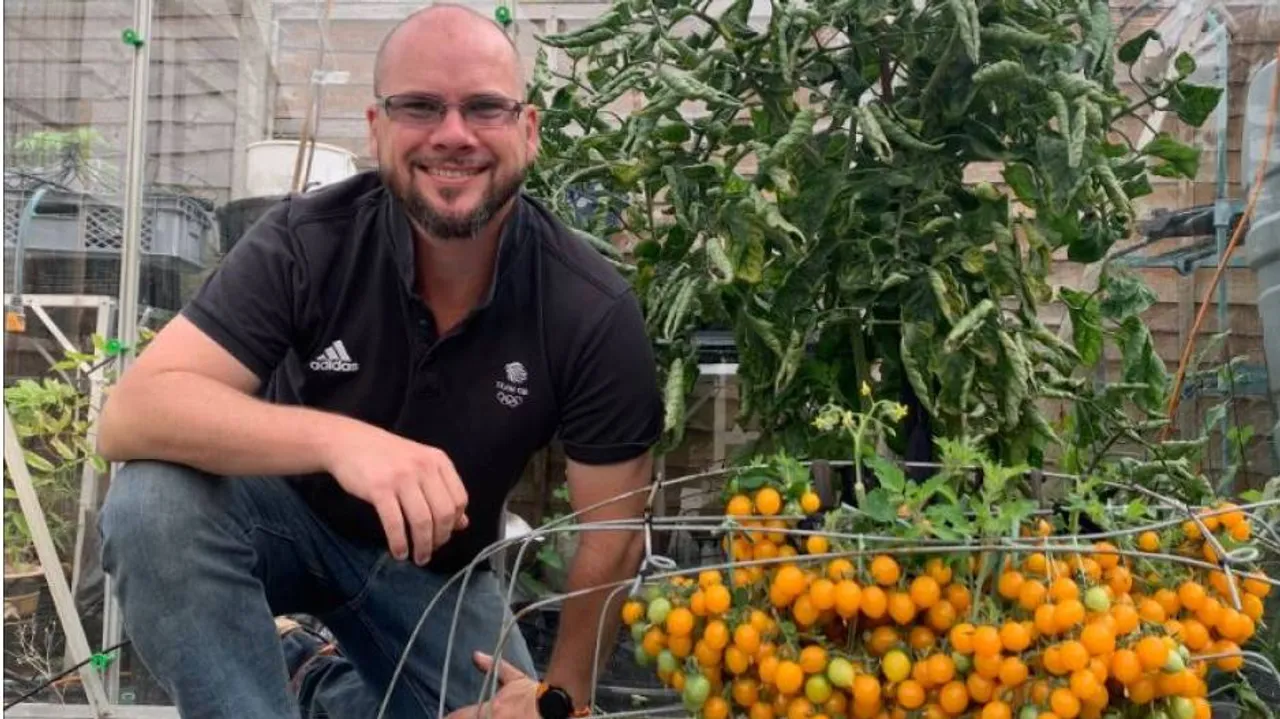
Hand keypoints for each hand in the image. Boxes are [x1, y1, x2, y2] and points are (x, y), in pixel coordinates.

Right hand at [322, 422, 467, 564]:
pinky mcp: (379, 488)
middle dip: (440, 538)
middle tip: (430, 551)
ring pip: (422, 521)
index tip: (444, 535)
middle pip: (443, 513)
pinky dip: (399, 542)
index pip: (459, 499)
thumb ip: (442, 491)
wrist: (349, 442)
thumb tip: (462, 523)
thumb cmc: (386, 456)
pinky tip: (399, 552)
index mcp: (438, 461)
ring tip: (419, 558)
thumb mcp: (420, 466)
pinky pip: (395, 523)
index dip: (454, 523)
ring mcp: (402, 477)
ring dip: (422, 546)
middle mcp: (424, 467)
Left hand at [444, 652, 538, 718]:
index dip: (446, 718)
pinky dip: (489, 718)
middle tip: (447, 717)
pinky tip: (489, 717)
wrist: (556, 709)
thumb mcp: (515, 680)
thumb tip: (475, 655)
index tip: (441, 717)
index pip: (457, 717)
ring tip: (479, 716)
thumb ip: (495, 668)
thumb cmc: (535, 695)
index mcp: (489, 709)